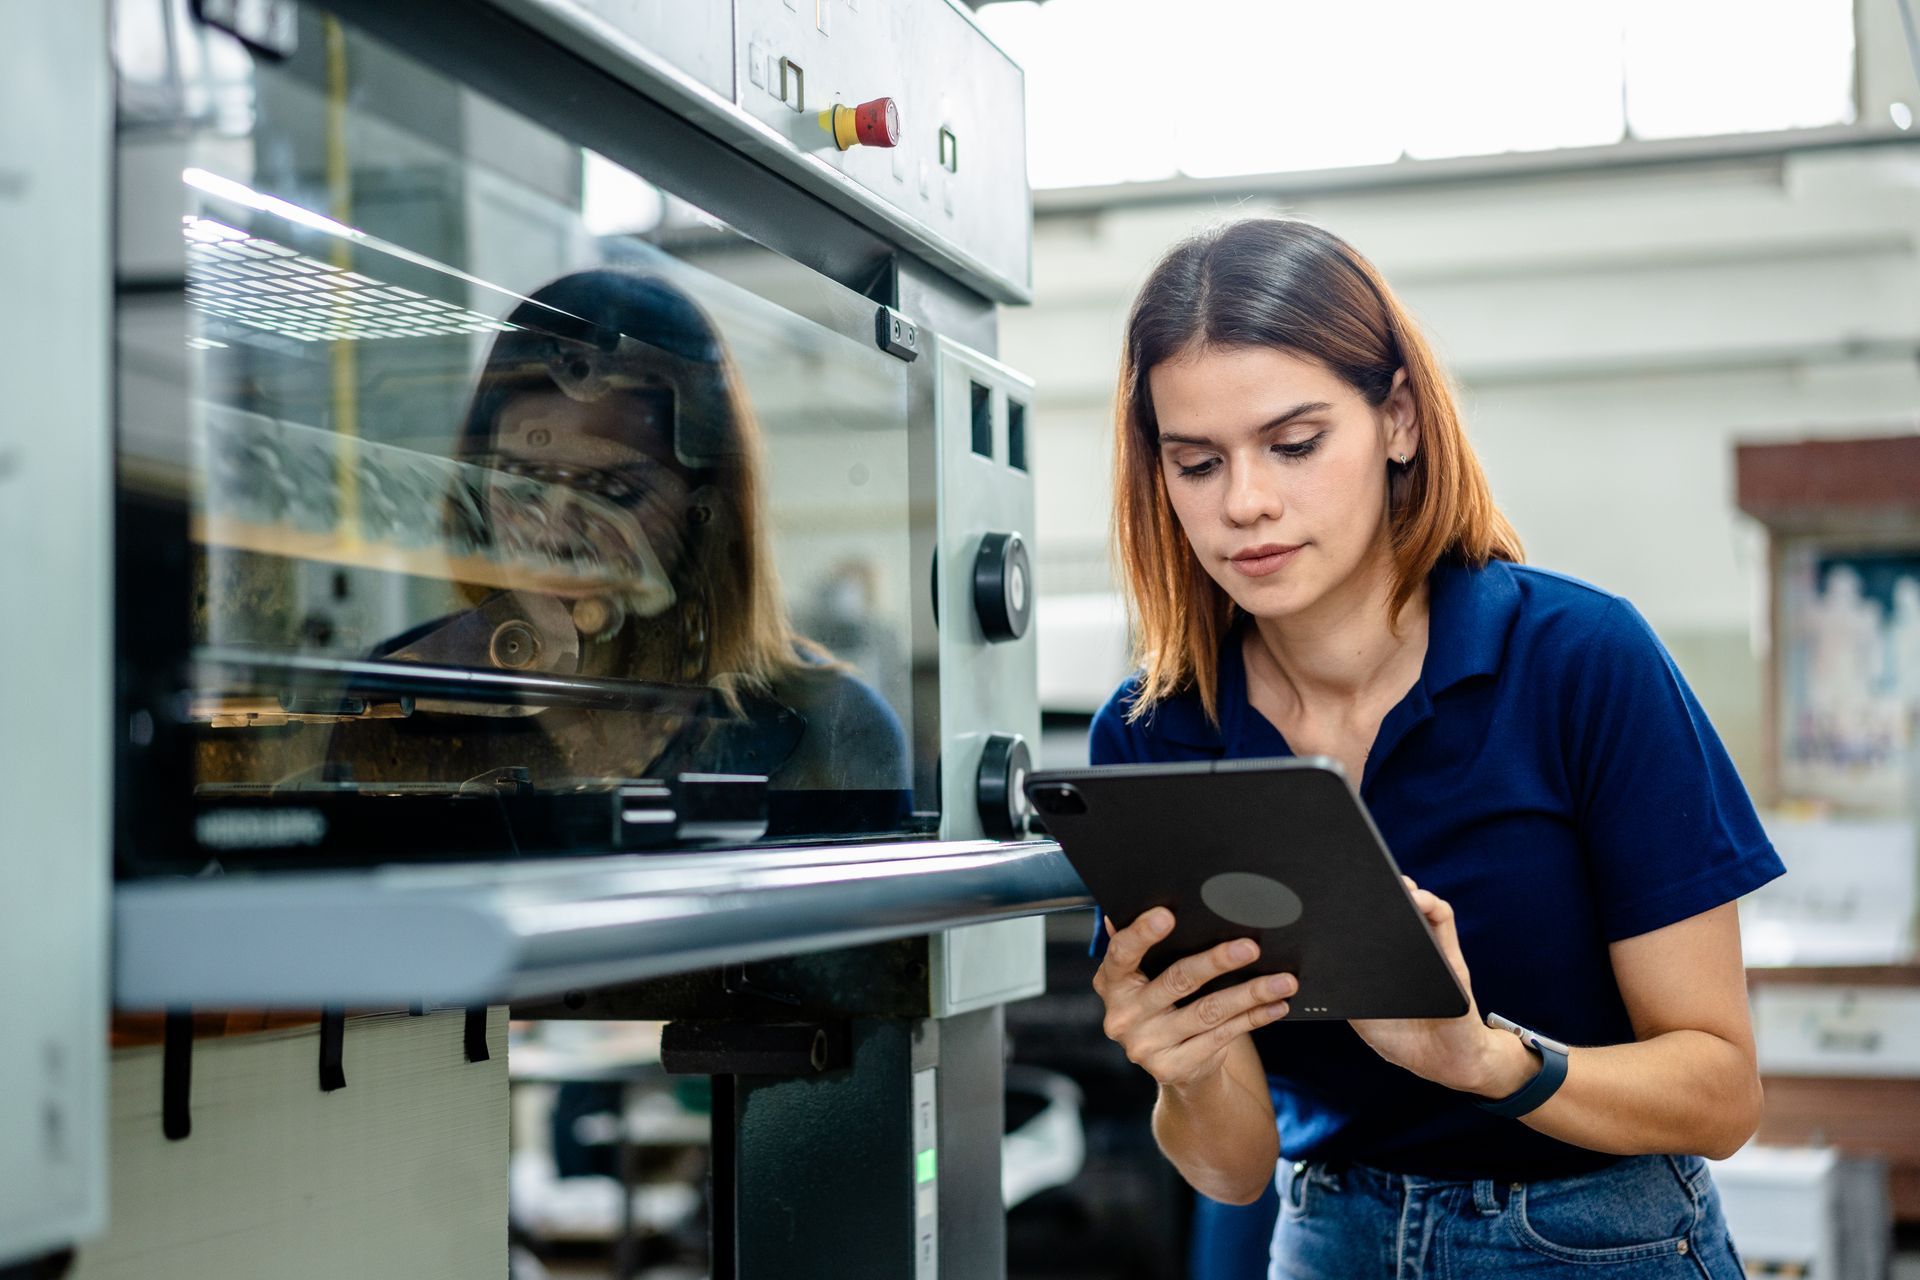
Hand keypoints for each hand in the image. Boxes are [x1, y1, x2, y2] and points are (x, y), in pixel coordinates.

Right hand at [1092, 907, 1297, 1090]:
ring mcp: (1147, 1046)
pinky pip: (1223, 1036)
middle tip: (1250, 947)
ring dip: (1250, 993)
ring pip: (1209, 1012)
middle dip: (1216, 961)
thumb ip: (1144, 946)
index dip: (1142, 933)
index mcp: (1111, 983)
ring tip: (1283, 980)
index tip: (1168, 915)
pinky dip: (1254, 1018)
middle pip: (1176, 981)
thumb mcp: (1146, 975)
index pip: (1121, 953)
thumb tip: (1140, 903)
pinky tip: (1276, 1005)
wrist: (1171, 1063)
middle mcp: (1123, 1016)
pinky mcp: (1174, 1067)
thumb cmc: (1163, 1002)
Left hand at [1349, 878, 1536, 1097]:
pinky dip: (1430, 903)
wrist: (1448, 1061)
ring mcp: (1427, 949)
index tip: (1327, 893)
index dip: (1346, 906)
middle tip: (1352, 876)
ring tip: (1386, 881)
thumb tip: (1321, 966)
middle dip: (1371, 888)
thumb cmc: (1402, 1039)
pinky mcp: (1451, 956)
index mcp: (1380, 962)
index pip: (1363, 923)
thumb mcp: (1363, 1019)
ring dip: (1401, 888)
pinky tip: (1416, 900)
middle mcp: (1402, 949)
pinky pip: (1442, 919)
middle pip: (1387, 909)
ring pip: (1414, 906)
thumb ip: (1347, 994)